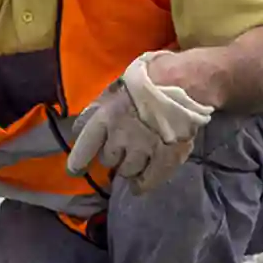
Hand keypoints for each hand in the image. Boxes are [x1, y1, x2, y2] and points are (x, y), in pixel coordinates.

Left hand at [67, 52, 213, 194]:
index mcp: (106, 117)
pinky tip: (139, 184)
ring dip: (129, 167)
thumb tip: (80, 127)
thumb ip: (99, 108)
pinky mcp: (164, 158)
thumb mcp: (116, 88)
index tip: (75, 170)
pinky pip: (146, 181)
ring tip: (138, 156)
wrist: (187, 80)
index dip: (78, 161)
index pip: (85, 146)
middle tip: (125, 146)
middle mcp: (121, 137)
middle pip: (107, 160)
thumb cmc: (149, 77)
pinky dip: (141, 184)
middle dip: (113, 155)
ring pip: (126, 171)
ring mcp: (143, 149)